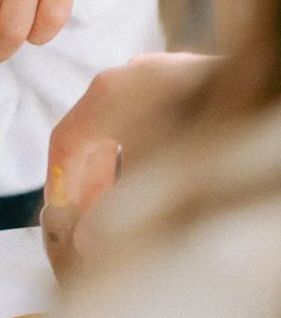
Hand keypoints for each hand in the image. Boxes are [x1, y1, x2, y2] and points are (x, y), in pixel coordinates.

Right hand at [43, 52, 216, 270]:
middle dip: (90, 182)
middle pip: (93, 133)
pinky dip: (145, 150)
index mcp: (109, 94)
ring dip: (119, 169)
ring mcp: (162, 73)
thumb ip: (113, 216)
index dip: (58, 185)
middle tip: (91, 223)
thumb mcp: (152, 182)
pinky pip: (153, 118)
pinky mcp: (191, 79)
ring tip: (127, 209)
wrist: (269, 102)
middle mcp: (130, 77)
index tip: (59, 216)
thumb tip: (86, 243)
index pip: (64, 141)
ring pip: (124, 127)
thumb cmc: (211, 136)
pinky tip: (159, 179)